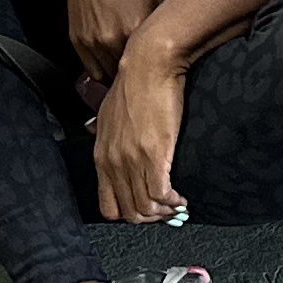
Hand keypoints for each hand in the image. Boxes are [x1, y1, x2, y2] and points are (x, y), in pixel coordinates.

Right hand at [62, 0, 165, 93]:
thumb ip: (164, 19)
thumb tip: (175, 38)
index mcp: (135, 27)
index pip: (151, 63)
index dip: (158, 67)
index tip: (163, 67)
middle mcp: (112, 39)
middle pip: (129, 74)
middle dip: (139, 73)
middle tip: (147, 71)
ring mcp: (92, 41)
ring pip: (109, 78)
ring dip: (120, 76)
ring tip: (129, 69)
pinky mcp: (77, 40)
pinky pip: (92, 70)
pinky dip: (103, 70)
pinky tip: (112, 62)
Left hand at [89, 41, 192, 223]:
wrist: (149, 64)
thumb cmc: (133, 84)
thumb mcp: (108, 115)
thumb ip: (107, 138)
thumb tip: (107, 144)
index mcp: (101, 156)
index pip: (109, 207)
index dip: (130, 214)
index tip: (146, 209)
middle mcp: (114, 163)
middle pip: (129, 213)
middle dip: (150, 218)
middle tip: (166, 212)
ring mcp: (132, 161)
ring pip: (145, 209)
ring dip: (164, 212)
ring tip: (176, 205)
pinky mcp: (154, 155)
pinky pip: (161, 195)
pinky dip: (173, 202)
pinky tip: (181, 197)